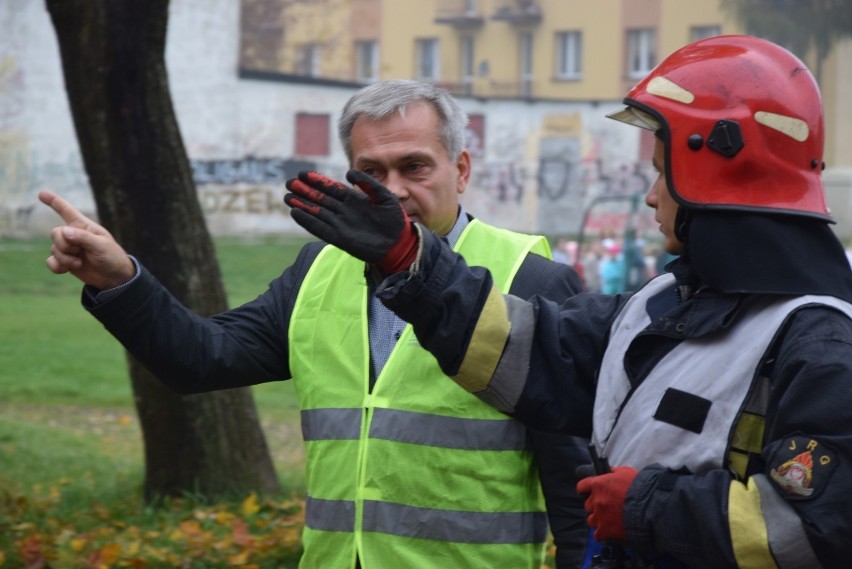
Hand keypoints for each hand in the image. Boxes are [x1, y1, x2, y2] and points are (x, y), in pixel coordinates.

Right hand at [39, 190, 135, 289]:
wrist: (113, 278)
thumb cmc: (112, 257)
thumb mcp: (101, 246)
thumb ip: (83, 238)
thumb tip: (64, 231)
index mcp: (84, 226)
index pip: (66, 210)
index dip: (54, 201)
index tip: (41, 193)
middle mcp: (74, 235)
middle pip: (55, 233)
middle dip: (64, 244)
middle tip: (79, 252)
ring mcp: (69, 249)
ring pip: (54, 249)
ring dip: (65, 258)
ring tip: (79, 262)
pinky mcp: (65, 262)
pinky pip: (50, 262)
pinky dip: (57, 267)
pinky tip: (67, 269)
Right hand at [284, 169, 418, 272]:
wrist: (399, 243)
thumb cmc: (394, 219)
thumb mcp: (385, 196)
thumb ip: (368, 183)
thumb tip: (348, 174)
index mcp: (354, 199)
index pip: (332, 188)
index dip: (318, 181)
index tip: (303, 174)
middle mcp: (344, 211)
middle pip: (320, 199)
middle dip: (305, 191)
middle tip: (289, 183)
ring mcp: (341, 224)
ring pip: (317, 212)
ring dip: (302, 205)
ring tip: (287, 197)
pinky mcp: (340, 238)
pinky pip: (320, 229)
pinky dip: (308, 222)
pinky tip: (295, 213)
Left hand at [576, 465, 637, 541]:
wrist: (649, 506)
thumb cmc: (639, 487)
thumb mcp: (626, 472)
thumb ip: (614, 472)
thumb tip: (609, 471)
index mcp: (598, 484)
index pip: (582, 486)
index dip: (586, 489)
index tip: (588, 491)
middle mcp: (596, 500)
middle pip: (588, 504)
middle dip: (595, 505)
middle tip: (606, 506)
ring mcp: (599, 516)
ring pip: (591, 519)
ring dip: (598, 519)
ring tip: (608, 519)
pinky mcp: (605, 529)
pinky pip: (597, 534)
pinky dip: (602, 533)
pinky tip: (608, 531)